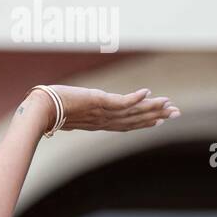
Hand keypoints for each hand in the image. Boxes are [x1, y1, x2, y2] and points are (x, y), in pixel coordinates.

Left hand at [26, 85, 179, 133]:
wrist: (41, 109)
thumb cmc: (50, 110)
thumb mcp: (69, 114)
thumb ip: (79, 114)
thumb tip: (74, 117)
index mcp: (98, 124)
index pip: (126, 124)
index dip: (144, 122)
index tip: (160, 120)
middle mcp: (103, 120)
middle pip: (134, 119)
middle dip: (156, 115)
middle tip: (176, 112)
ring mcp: (102, 112)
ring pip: (132, 111)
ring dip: (151, 107)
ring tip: (169, 103)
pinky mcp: (98, 101)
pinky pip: (121, 101)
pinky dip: (135, 98)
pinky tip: (148, 92)